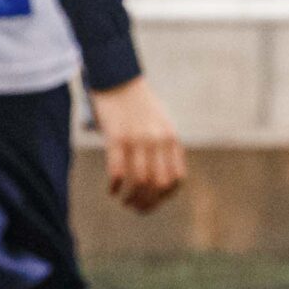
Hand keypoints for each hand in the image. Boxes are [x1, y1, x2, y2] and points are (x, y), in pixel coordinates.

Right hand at [89, 76, 185, 214]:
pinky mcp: (116, 137)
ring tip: (124, 201)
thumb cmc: (140, 105)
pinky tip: (112, 190)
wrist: (119, 80)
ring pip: (139, 181)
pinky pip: (117, 170)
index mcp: (171, 139)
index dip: (165, 197)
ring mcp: (137, 139)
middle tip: (136, 208)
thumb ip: (164, 148)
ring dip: (131, 198)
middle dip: (148, 203)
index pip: (176, 179)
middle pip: (158, 184)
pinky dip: (115, 186)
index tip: (153, 202)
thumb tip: (162, 181)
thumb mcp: (161, 124)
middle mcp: (158, 141)